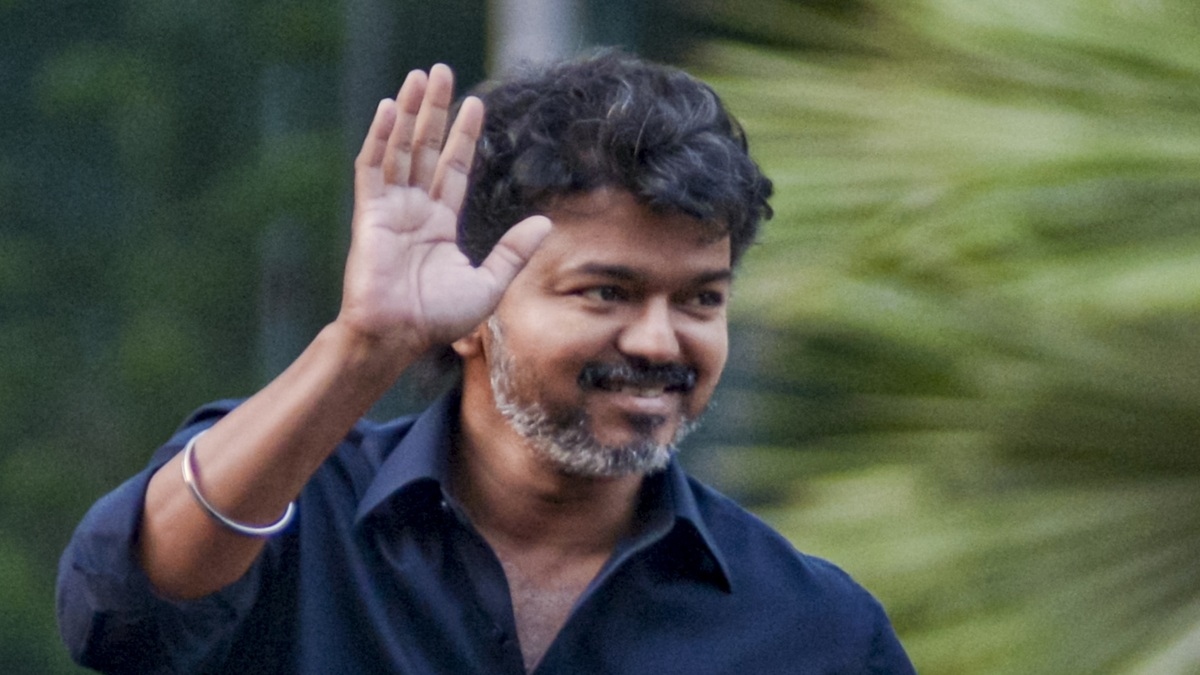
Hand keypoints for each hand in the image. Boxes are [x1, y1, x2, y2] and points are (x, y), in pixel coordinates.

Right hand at [337, 64, 549, 355]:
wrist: (399, 337)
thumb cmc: (438, 319)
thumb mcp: (489, 283)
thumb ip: (513, 251)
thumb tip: (546, 222)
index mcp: (440, 225)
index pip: (454, 169)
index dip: (464, 137)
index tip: (476, 105)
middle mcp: (414, 211)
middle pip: (425, 149)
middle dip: (434, 111)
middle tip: (441, 72)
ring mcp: (390, 209)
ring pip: (399, 149)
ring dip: (409, 112)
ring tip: (420, 77)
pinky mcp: (369, 214)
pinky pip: (372, 168)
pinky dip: (380, 138)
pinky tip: (391, 108)